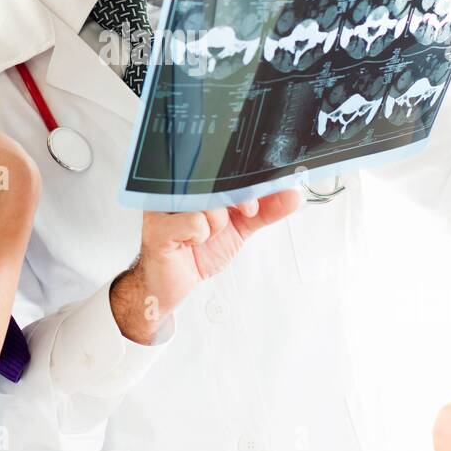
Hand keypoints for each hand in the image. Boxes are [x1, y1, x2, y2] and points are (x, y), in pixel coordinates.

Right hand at [111, 189, 302, 343]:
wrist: (171, 283)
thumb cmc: (198, 252)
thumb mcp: (239, 229)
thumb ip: (264, 211)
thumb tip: (291, 196)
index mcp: (197, 183)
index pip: (225, 167)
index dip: (249, 178)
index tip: (262, 195)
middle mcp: (180, 188)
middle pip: (217, 178)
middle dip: (242, 198)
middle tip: (247, 211)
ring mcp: (166, 203)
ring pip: (209, 201)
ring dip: (217, 224)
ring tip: (204, 234)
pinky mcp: (158, 224)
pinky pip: (195, 221)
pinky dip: (200, 235)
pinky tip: (189, 241)